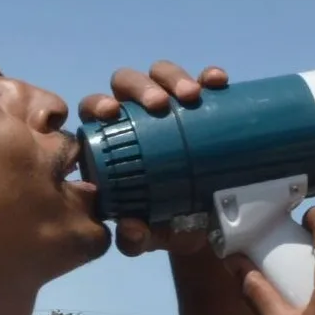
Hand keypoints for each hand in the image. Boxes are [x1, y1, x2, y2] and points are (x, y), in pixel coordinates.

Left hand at [77, 63, 232, 257]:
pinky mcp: (205, 106)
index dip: (98, 104)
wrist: (212, 226)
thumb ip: (135, 239)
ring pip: (161, 74)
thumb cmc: (170, 224)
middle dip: (140, 86)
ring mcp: (173, 107)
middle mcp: (139, 116)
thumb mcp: (152, 235)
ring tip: (193, 96)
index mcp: (114, 140)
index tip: (111, 112)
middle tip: (160, 105)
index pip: (96, 110)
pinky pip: (203, 82)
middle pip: (127, 83)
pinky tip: (218, 81)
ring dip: (172, 77)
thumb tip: (131, 229)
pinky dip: (208, 77)